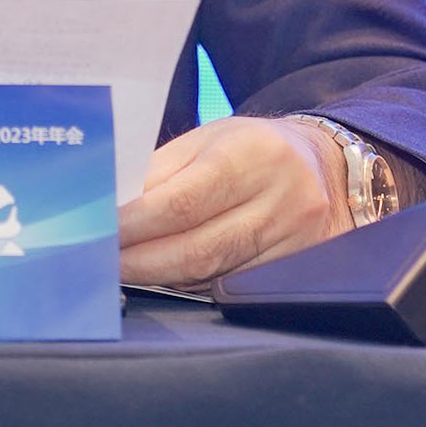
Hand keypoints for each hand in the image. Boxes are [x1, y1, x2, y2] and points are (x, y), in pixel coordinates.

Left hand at [116, 116, 347, 289]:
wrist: (326, 165)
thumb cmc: (253, 147)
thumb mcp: (208, 139)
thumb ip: (161, 170)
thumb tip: (112, 206)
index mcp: (252, 153)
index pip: (182, 201)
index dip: (135, 226)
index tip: (99, 234)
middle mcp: (282, 199)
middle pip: (199, 248)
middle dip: (142, 261)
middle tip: (103, 263)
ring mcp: (296, 240)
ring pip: (215, 274)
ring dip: (163, 277)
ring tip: (126, 271)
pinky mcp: (298, 268)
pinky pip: (234, 287)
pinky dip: (194, 284)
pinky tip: (168, 277)